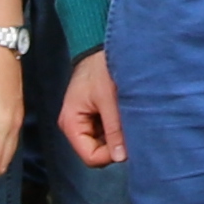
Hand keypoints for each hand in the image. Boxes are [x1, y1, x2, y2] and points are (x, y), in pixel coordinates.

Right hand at [57, 50, 123, 168]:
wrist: (102, 47)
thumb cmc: (101, 68)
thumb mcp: (109, 99)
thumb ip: (114, 129)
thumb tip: (120, 157)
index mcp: (71, 123)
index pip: (90, 157)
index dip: (110, 155)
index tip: (128, 143)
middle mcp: (75, 126)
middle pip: (97, 152)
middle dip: (115, 145)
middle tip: (131, 129)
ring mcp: (85, 122)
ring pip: (104, 144)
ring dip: (118, 136)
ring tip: (128, 118)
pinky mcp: (95, 116)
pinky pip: (107, 132)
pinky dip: (118, 128)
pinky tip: (125, 115)